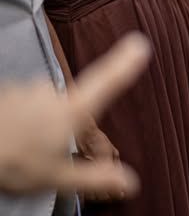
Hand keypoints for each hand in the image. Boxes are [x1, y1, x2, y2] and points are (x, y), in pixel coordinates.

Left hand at [0, 33, 149, 196]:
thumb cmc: (12, 164)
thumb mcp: (57, 177)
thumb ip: (96, 176)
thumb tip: (130, 181)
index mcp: (70, 111)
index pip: (106, 81)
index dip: (124, 63)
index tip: (139, 44)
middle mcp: (50, 93)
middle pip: (69, 102)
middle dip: (63, 121)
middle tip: (48, 149)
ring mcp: (26, 90)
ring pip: (42, 103)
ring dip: (38, 120)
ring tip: (24, 146)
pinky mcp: (6, 93)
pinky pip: (21, 103)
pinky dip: (19, 118)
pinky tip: (11, 137)